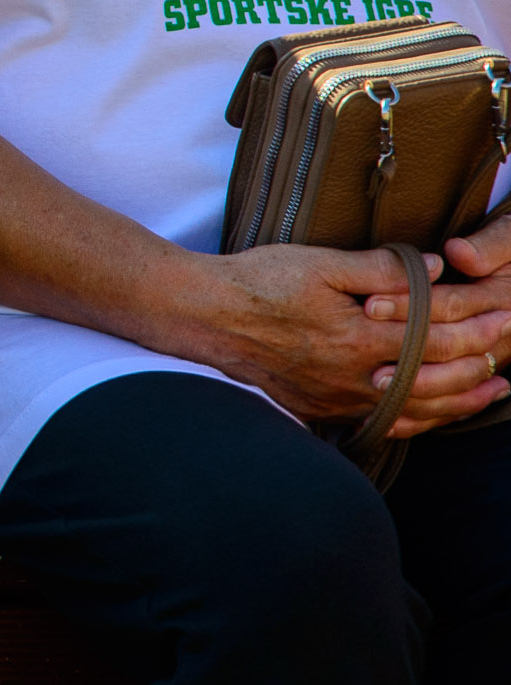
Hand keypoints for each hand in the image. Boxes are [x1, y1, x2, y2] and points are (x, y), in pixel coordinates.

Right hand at [193, 242, 510, 435]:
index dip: (477, 327)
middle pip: (436, 378)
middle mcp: (356, 375)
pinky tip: (436, 415)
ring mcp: (340, 398)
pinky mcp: (322, 408)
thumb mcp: (319, 262)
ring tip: (494, 392)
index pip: (436, 335)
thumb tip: (437, 268)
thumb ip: (382, 268)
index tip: (507, 316)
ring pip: (417, 408)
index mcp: (360, 336)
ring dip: (462, 401)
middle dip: (481, 365)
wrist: (203, 316)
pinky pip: (384, 423)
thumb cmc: (258, 282)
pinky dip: (420, 421)